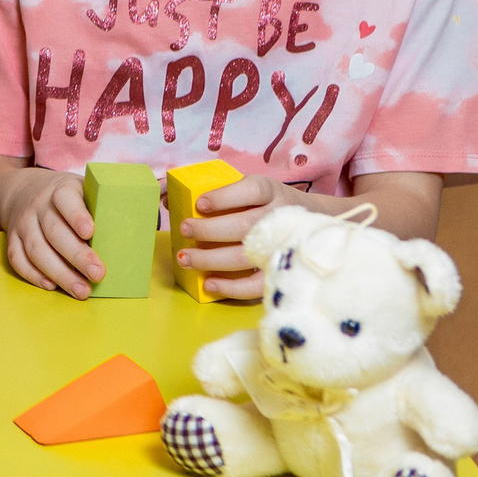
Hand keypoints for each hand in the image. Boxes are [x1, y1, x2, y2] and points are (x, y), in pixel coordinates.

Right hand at [0, 169, 104, 298]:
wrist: (24, 191)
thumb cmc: (70, 197)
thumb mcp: (86, 188)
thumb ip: (111, 202)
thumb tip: (152, 216)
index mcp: (61, 190)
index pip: (66, 200)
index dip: (77, 216)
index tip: (90, 232)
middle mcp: (38, 206)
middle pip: (54, 232)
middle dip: (77, 256)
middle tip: (98, 275)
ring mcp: (23, 223)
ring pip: (36, 250)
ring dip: (59, 273)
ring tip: (81, 291)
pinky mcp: (12, 239)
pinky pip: (17, 259)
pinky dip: (33, 275)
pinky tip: (52, 286)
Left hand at [177, 173, 296, 300]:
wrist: (311, 221)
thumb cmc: (264, 204)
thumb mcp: (247, 189)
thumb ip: (214, 194)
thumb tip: (166, 199)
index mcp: (269, 191)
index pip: (251, 190)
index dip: (225, 197)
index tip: (200, 203)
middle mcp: (279, 216)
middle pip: (244, 225)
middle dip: (209, 230)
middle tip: (185, 229)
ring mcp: (283, 246)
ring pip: (246, 255)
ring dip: (211, 259)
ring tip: (185, 258)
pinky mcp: (282, 271)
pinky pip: (257, 284)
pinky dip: (231, 287)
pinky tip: (209, 283)